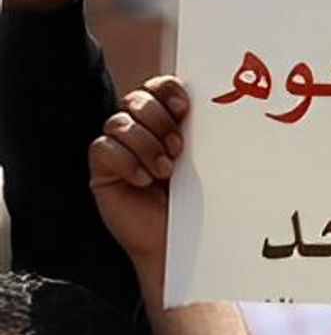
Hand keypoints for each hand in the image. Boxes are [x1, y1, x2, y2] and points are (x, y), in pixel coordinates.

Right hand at [89, 75, 189, 287]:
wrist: (179, 245)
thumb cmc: (197, 207)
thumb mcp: (206, 168)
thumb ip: (206, 140)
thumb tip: (224, 111)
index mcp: (168, 124)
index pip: (158, 88)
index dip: (166, 89)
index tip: (184, 107)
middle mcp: (141, 132)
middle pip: (136, 99)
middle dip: (158, 119)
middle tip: (178, 148)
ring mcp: (120, 149)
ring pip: (119, 121)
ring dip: (145, 144)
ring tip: (164, 170)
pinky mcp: (103, 170)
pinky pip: (102, 148)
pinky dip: (125, 161)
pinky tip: (142, 180)